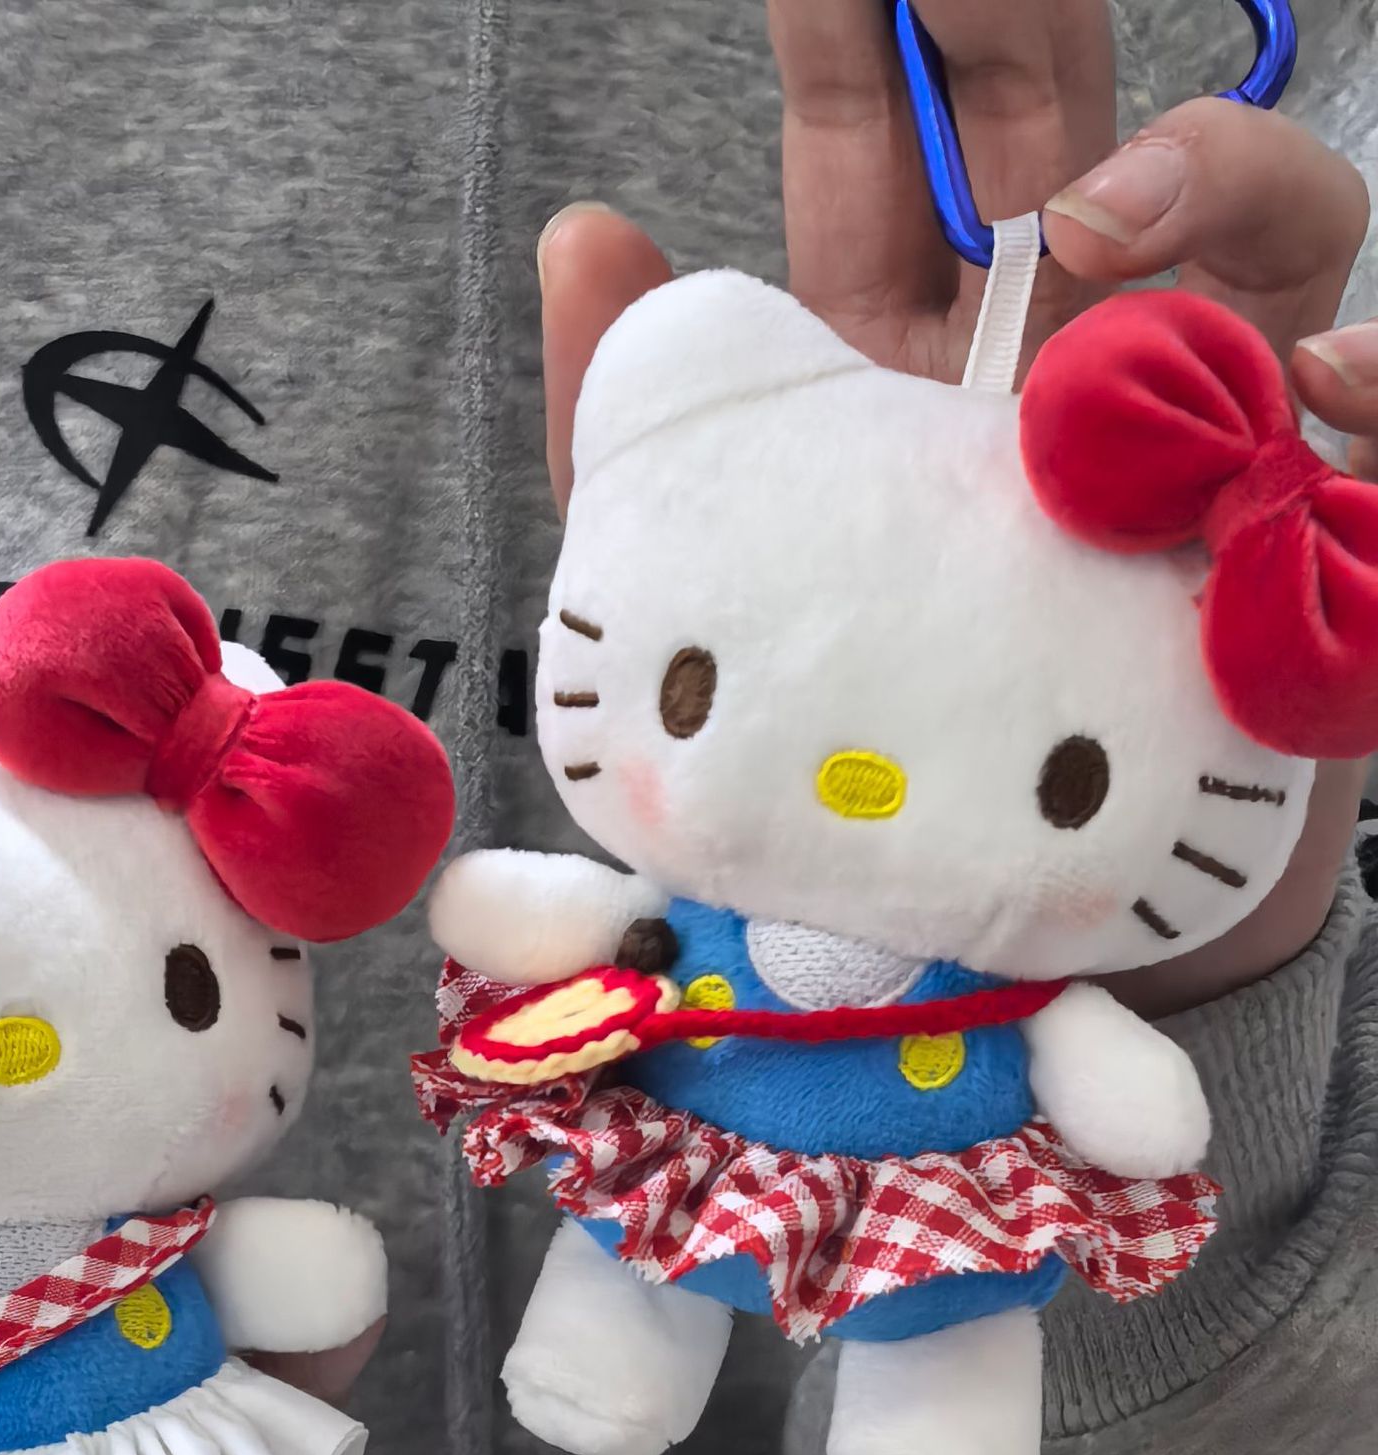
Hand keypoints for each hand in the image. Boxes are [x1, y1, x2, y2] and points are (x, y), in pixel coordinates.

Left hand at [538, 0, 1373, 1018]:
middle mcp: (1076, 371)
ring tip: (1111, 231)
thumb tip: (586, 227)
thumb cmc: (843, 748)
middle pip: (1094, 135)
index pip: (902, 153)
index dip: (872, 31)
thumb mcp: (704, 589)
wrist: (971, 932)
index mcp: (919, 364)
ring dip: (1223, 189)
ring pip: (1286, 237)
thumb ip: (640, 429)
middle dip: (1029, 26)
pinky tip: (1314, 396)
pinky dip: (1372, 396)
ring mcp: (1209, 447)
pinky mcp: (1309, 556)